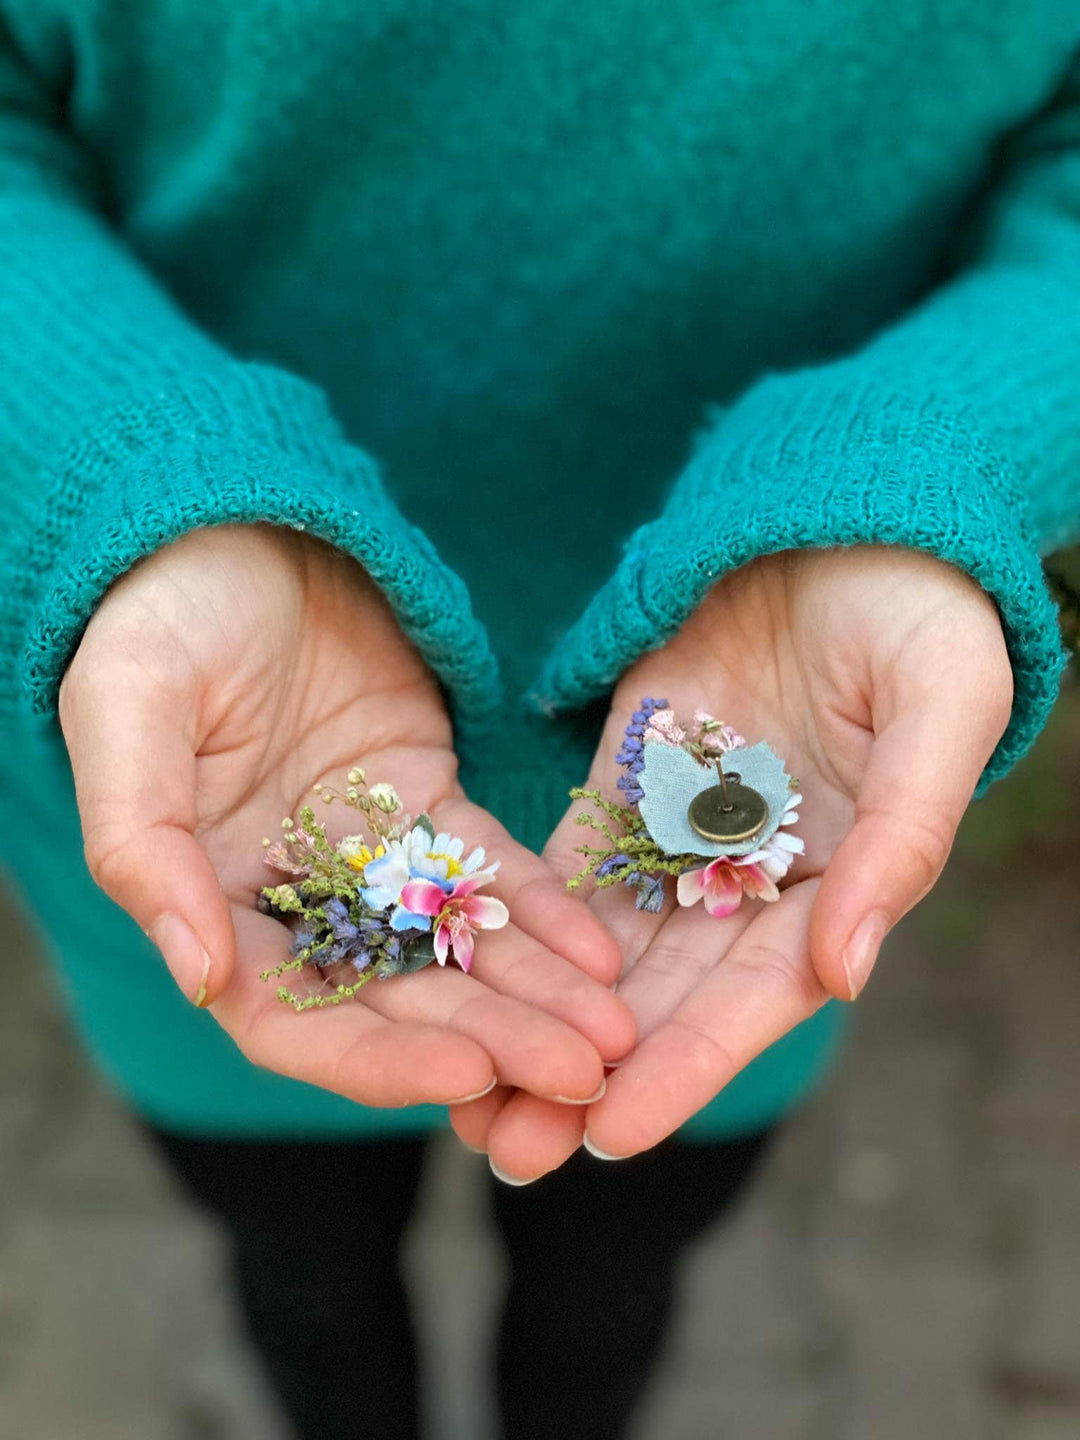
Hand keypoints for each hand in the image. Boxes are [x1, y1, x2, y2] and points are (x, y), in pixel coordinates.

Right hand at [59, 525, 631, 1108]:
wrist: (240, 525)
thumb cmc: (163, 614)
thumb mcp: (128, 712)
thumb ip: (142, 844)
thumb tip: (199, 977)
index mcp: (209, 898)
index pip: (292, 1017)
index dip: (377, 1058)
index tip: (467, 1077)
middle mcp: (294, 899)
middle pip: (397, 1000)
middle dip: (489, 1042)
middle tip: (582, 1074)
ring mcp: (368, 856)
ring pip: (456, 948)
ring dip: (534, 996)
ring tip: (613, 1034)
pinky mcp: (427, 802)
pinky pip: (491, 868)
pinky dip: (543, 911)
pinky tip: (601, 950)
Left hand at [451, 546, 1011, 1174]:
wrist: (843, 521)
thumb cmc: (918, 613)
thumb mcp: (941, 708)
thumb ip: (902, 838)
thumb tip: (847, 973)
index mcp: (838, 884)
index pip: (754, 997)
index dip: (688, 1068)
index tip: (614, 1135)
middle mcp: (751, 881)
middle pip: (660, 998)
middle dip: (586, 1075)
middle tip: (505, 1151)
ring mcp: (680, 835)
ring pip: (599, 950)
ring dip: (535, 1019)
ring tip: (461, 1090)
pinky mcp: (623, 782)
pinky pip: (564, 861)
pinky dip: (514, 921)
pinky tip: (454, 970)